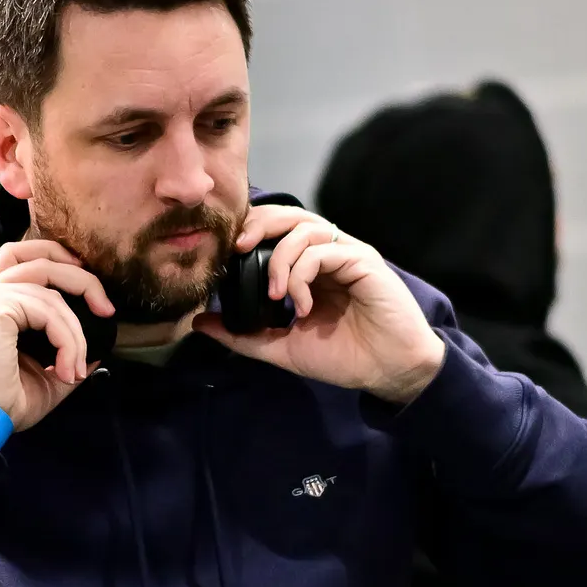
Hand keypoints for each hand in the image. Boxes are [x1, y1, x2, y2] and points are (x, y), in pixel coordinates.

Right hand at [0, 239, 113, 430]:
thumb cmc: (4, 402)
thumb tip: (98, 346)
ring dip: (74, 329)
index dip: (55, 259)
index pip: (19, 258)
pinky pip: (46, 310)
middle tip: (105, 308)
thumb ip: (67, 353)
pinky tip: (65, 369)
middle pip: (35, 257)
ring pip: (48, 289)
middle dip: (78, 277)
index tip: (88, 288)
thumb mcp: (46, 373)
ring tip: (77, 367)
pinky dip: (66, 339)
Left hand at [194, 206, 445, 403]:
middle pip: (288, 215)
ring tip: (274, 294)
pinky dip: (304, 274)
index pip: (273, 231)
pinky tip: (302, 306)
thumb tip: (198, 322)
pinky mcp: (364, 261)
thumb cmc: (343, 357)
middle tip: (236, 249)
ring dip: (281, 258)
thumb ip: (241, 334)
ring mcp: (347, 253)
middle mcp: (327, 253)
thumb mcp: (281, 347)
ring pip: (305, 228)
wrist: (388, 372)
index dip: (248, 233)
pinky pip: (325, 251)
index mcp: (308, 266)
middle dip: (258, 225)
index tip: (224, 257)